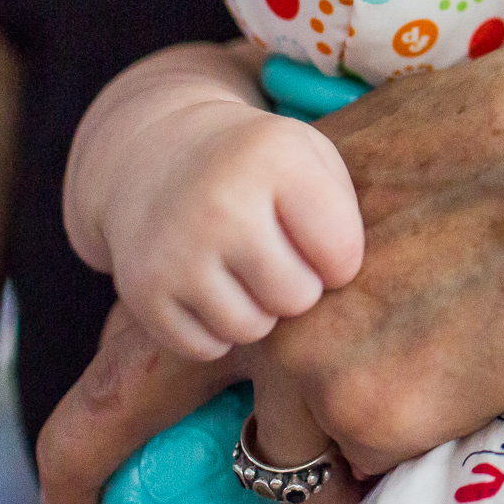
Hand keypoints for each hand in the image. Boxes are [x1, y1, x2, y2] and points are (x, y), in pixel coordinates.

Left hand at [41, 17, 503, 503]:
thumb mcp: (380, 150)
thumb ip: (321, 226)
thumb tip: (313, 269)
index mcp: (257, 227)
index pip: (144, 334)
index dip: (94, 418)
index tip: (67, 481)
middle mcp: (264, 304)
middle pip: (201, 417)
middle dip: (157, 464)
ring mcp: (314, 367)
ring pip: (308, 456)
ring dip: (356, 439)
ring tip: (441, 367)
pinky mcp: (381, 420)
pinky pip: (383, 465)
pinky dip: (423, 440)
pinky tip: (478, 369)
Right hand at [95, 98, 363, 361]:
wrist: (154, 155)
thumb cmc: (256, 166)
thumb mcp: (310, 157)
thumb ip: (347, 211)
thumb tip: (361, 294)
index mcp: (275, 159)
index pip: (342, 255)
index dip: (338, 256)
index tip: (317, 236)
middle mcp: (220, 205)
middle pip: (298, 298)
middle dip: (298, 285)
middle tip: (277, 255)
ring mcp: (175, 252)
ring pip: (252, 329)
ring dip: (258, 309)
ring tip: (243, 268)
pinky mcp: (142, 293)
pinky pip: (207, 347)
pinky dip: (215, 327)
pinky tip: (208, 285)